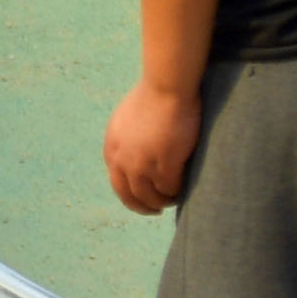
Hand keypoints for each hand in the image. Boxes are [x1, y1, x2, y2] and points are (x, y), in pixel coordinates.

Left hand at [105, 75, 205, 216]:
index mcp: (112, 149)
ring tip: (174, 198)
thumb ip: (126, 140)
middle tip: (156, 210)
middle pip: (130, 196)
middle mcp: (122, 161)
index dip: (130, 194)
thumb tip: (134, 154)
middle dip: (143, 206)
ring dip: (163, 201)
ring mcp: (142, 165)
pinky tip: (184, 189)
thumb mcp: (126, 121)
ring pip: (152, 196)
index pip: (117, 183)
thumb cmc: (152, 97)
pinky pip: (170, 188)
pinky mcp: (164, 164)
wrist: (166, 87)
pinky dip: (177, 192)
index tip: (142, 198)